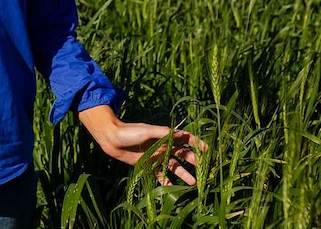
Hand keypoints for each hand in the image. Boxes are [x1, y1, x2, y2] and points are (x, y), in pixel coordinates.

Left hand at [78, 105, 207, 185]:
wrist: (112, 139)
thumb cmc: (130, 131)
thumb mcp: (148, 130)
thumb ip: (164, 133)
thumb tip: (181, 134)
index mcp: (165, 136)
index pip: (185, 139)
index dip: (196, 143)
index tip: (208, 149)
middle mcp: (163, 146)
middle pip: (182, 155)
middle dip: (194, 161)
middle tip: (204, 170)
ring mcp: (156, 156)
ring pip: (173, 167)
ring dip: (183, 174)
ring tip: (193, 182)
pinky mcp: (148, 165)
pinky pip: (160, 175)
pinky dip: (167, 181)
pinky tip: (174, 188)